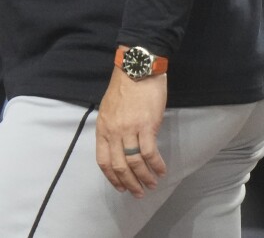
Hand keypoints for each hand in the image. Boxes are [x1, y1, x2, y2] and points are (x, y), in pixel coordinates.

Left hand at [94, 66, 167, 196]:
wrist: (137, 70)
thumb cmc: (124, 89)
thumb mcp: (109, 110)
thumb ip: (111, 129)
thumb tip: (118, 148)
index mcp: (102, 128)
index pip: (103, 160)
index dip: (112, 178)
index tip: (120, 188)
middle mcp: (113, 131)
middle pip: (119, 165)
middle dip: (129, 183)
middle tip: (139, 193)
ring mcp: (129, 129)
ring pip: (134, 162)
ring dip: (144, 177)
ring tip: (152, 185)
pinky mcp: (146, 126)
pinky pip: (149, 152)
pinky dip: (156, 165)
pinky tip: (161, 171)